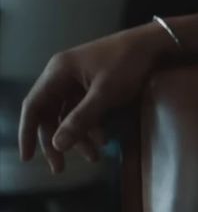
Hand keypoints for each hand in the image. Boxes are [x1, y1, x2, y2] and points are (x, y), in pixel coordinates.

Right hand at [16, 21, 186, 172]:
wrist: (155, 44)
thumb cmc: (128, 63)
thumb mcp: (105, 93)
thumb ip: (81, 119)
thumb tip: (57, 145)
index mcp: (58, 72)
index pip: (32, 106)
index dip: (27, 132)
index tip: (27, 157)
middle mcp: (62, 75)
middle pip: (50, 114)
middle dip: (56, 141)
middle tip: (59, 168)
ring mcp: (78, 80)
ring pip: (69, 114)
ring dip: (78, 136)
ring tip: (93, 157)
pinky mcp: (93, 85)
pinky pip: (84, 110)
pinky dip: (91, 126)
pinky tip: (103, 141)